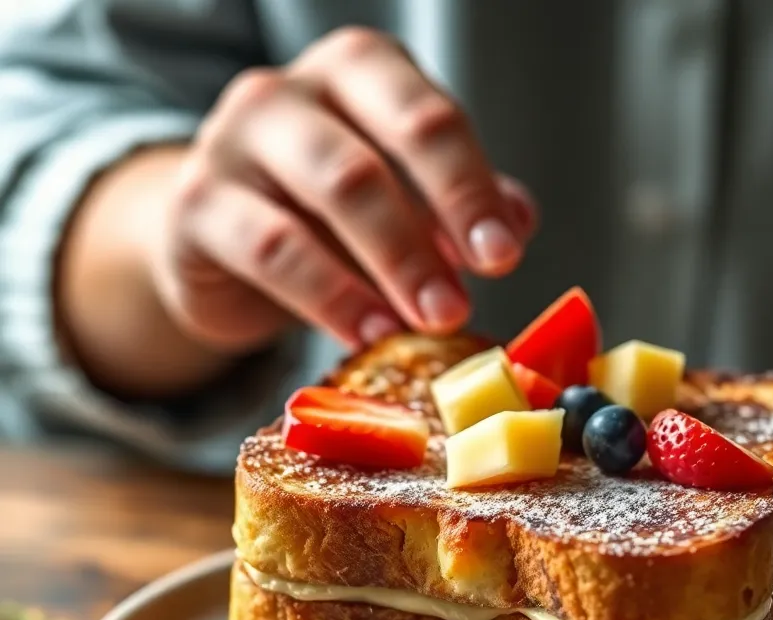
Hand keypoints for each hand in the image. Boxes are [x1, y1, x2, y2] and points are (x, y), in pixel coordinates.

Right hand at [148, 27, 535, 353]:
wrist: (219, 242)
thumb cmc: (322, 215)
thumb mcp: (400, 203)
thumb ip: (456, 207)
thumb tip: (518, 224)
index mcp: (356, 75)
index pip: (425, 118)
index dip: (469, 189)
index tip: (502, 256)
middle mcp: (289, 94)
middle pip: (371, 158)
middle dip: (427, 239)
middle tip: (459, 306)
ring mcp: (233, 143)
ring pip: (323, 196)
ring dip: (388, 267)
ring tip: (427, 324)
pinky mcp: (197, 206)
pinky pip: (271, 249)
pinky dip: (330, 297)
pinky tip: (368, 333)